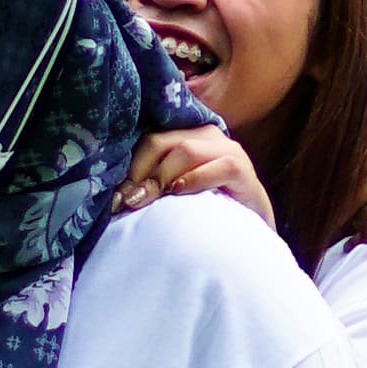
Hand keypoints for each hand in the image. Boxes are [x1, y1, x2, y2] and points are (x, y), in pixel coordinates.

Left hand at [123, 124, 275, 224]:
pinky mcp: (244, 170)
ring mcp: (229, 150)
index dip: (131, 165)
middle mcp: (207, 135)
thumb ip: (152, 182)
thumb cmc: (206, 211)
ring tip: (148, 201)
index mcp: (187, 134)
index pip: (150, 139)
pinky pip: (220, 167)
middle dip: (141, 173)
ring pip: (186, 151)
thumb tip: (119, 194)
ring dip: (162, 177)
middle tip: (129, 202)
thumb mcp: (174, 192)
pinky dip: (196, 179)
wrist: (248, 233)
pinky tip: (180, 192)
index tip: (118, 195)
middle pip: (162, 142)